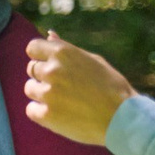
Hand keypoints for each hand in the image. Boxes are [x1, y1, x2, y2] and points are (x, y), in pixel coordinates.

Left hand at [24, 32, 136, 148]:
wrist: (124, 118)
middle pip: (31, 69)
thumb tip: (49, 35)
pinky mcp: (46, 114)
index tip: (51, 65)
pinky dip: (42, 112)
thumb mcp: (94, 61)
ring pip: (30, 89)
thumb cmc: (112, 87)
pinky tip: (60, 114)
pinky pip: (31, 110)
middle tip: (66, 87)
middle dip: (44, 76)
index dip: (41, 57)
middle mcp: (51, 70)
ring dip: (42, 94)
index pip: (33, 47)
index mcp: (63, 53)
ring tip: (65, 101)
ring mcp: (47, 93)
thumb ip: (67, 49)